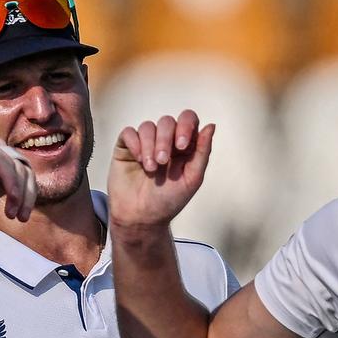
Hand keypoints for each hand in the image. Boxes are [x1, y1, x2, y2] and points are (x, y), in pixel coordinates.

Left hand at [0, 132, 36, 218]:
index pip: (0, 158)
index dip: (10, 177)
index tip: (13, 197)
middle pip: (17, 165)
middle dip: (20, 189)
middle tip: (14, 214)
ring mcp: (5, 159)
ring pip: (26, 173)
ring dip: (27, 195)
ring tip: (20, 217)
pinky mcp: (11, 173)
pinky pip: (27, 181)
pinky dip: (28, 197)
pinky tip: (23, 213)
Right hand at [108, 110, 215, 229]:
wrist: (141, 218)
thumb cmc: (168, 201)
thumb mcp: (192, 179)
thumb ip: (203, 152)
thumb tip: (211, 126)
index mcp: (184, 146)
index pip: (188, 120)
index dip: (186, 126)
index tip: (181, 146)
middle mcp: (165, 141)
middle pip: (167, 122)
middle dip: (165, 140)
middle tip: (163, 162)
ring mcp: (145, 143)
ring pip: (148, 126)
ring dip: (150, 146)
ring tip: (151, 168)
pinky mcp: (126, 147)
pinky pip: (129, 132)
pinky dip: (135, 144)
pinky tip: (138, 160)